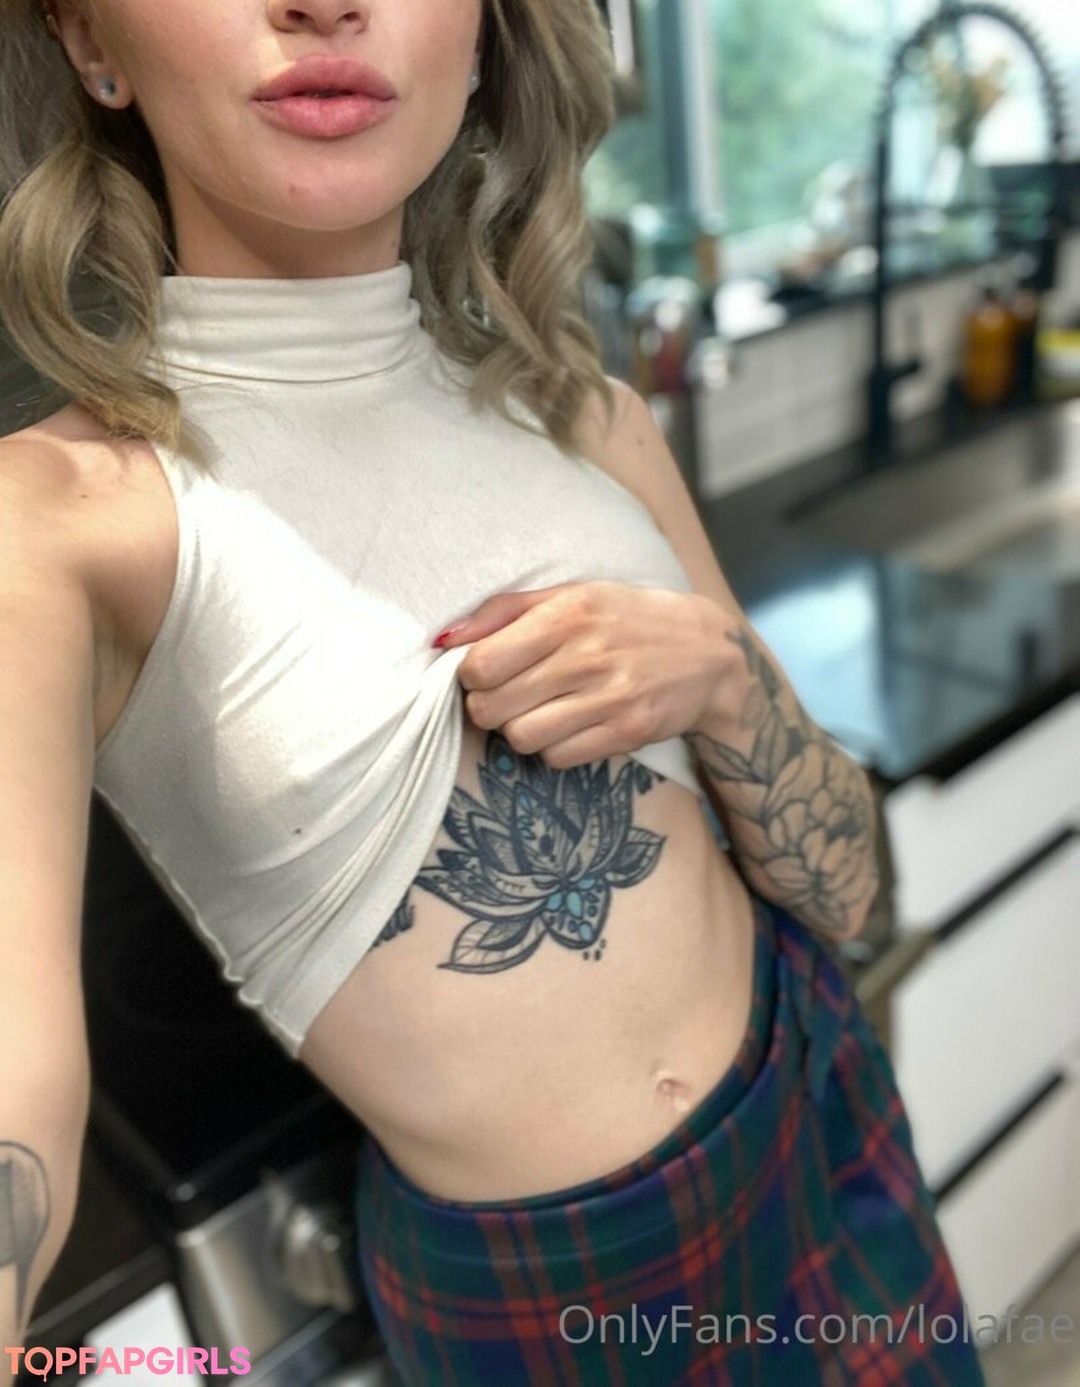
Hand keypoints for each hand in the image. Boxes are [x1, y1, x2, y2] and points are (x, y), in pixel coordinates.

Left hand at [434, 580, 737, 768]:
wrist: (707, 652)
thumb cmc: (624, 618)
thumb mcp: (569, 595)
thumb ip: (503, 611)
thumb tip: (443, 639)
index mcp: (567, 613)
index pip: (480, 665)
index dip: (471, 675)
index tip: (487, 671)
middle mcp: (587, 655)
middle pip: (492, 707)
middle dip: (488, 706)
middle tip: (508, 695)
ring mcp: (610, 697)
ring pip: (521, 738)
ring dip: (519, 729)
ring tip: (538, 711)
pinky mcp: (627, 732)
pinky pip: (557, 758)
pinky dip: (552, 748)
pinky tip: (568, 725)